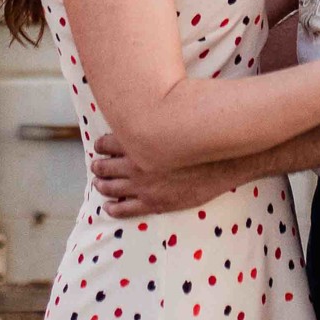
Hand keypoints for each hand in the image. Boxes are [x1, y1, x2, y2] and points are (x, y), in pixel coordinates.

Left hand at [91, 133, 238, 217]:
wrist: (223, 162)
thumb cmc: (201, 138)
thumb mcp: (173, 121)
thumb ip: (155, 121)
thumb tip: (146, 109)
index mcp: (138, 142)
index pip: (108, 143)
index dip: (101, 145)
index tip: (99, 146)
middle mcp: (136, 164)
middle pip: (106, 166)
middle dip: (99, 166)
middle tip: (96, 166)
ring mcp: (143, 186)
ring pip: (111, 188)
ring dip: (102, 185)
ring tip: (98, 183)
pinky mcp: (154, 203)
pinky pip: (126, 209)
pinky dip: (113, 208)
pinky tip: (108, 207)